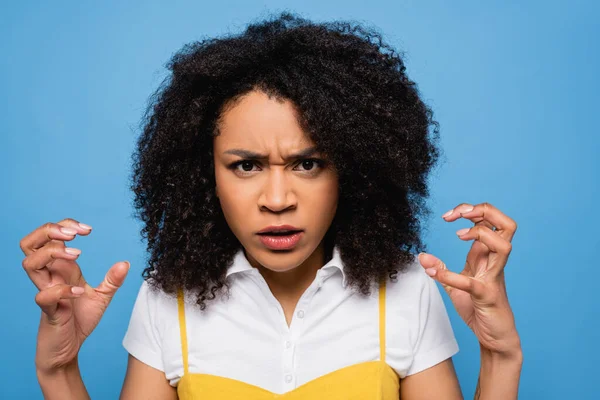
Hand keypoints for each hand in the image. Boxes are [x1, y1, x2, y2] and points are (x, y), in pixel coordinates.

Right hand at [20, 219, 129, 373]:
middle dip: (49, 231)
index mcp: (60, 269)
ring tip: (78, 255)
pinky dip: (62, 290)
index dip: (65, 226)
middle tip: (74, 234)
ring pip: (29, 263)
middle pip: (29, 243)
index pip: (50, 237)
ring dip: (52, 253)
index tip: (88, 230)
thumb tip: (125, 263)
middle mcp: (49, 277)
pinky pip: (44, 295)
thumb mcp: (101, 298)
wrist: (69, 351)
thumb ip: (112, 281)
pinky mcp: (47, 311)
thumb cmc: (79, 321)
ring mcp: (46, 292)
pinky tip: (80, 292)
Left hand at [418, 203, 520, 356]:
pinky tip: (435, 274)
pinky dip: (452, 276)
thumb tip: (421, 256)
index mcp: (487, 254)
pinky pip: (473, 282)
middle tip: (459, 213)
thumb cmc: (478, 307)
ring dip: (481, 234)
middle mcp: (494, 261)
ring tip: (459, 235)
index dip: (469, 210)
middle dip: (484, 210)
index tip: (447, 216)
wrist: (494, 336)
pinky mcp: (487, 296)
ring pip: (504, 245)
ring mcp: (493, 277)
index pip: (489, 220)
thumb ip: (440, 269)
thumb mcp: (454, 285)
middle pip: (506, 224)